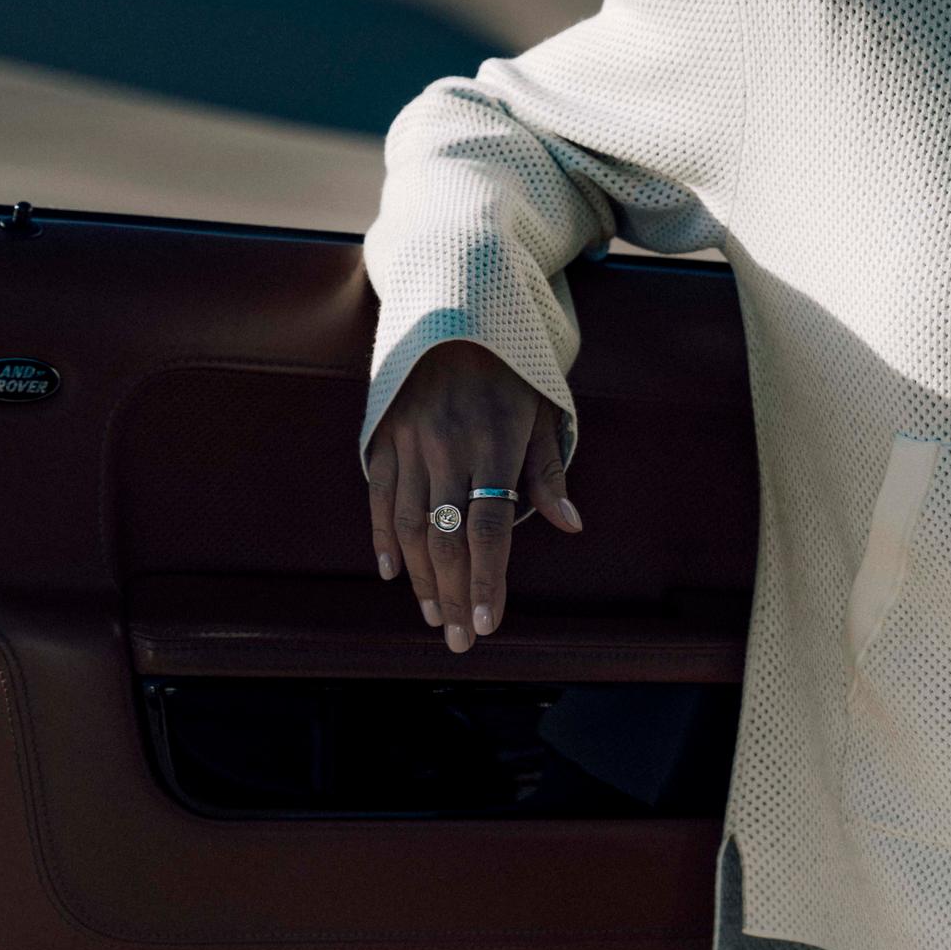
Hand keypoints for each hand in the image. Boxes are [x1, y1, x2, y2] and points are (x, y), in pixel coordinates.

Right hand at [363, 339, 582, 652]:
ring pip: (408, 525)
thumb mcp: (544, 409)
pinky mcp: (383, 434)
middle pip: (447, 537)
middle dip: (454, 595)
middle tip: (460, 640)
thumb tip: (571, 525)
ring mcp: (410, 440)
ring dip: (421, 578)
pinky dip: (382, 538)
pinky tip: (392, 573)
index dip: (487, 580)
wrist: (457, 309)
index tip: (488, 624)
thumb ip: (550, 470)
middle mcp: (448, 445)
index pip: (490, 527)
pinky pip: (379, 495)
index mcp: (495, 442)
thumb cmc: (513, 368)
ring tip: (435, 615)